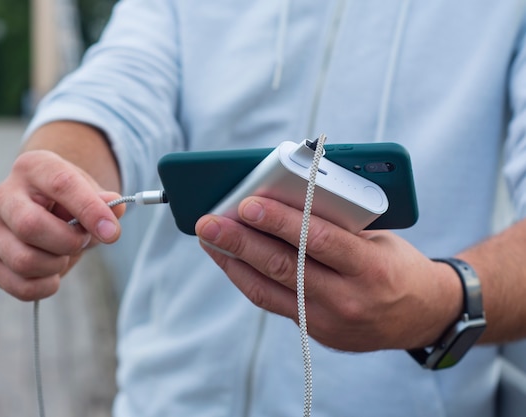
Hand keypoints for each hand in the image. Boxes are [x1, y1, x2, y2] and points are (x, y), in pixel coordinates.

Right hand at [0, 150, 125, 300]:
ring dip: (56, 265)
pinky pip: (19, 285)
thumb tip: (116, 210)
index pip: (61, 184)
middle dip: (68, 242)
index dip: (89, 211)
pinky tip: (53, 274)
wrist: (47, 208)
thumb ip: (105, 202)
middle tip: (82, 240)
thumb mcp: (91, 192)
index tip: (111, 232)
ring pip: (23, 260)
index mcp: (33, 167)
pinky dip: (45, 287)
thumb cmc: (71, 200)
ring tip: (64, 255)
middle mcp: (3, 195)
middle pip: (30, 226)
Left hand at [195, 196, 462, 351]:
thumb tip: (284, 200)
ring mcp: (329, 321)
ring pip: (270, 289)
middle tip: (210, 222)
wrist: (423, 316)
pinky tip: (230, 259)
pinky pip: (272, 302)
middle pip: (284, 267)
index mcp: (370, 267)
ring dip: (234, 261)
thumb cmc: (397, 265)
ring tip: (210, 238)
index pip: (317, 240)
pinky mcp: (315, 331)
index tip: (247, 204)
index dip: (279, 221)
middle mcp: (348, 299)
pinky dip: (247, 278)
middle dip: (241, 242)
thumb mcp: (380, 238)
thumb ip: (337, 226)